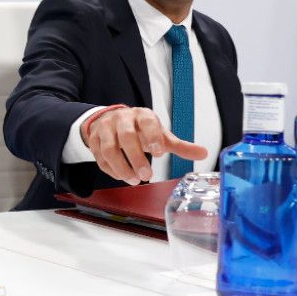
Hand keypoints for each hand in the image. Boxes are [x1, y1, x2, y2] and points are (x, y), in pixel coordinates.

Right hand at [82, 107, 207, 185]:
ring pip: (108, 148)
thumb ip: (179, 146)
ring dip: (121, 166)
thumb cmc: (139, 129)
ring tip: (134, 180)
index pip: (147, 123)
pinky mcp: (93, 140)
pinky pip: (99, 157)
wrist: (110, 120)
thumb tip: (203, 153)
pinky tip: (122, 176)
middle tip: (147, 176)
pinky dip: (110, 169)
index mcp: (141, 115)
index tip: (160, 153)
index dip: (153, 137)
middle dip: (136, 157)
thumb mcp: (159, 134)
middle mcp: (121, 119)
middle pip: (126, 137)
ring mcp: (104, 129)